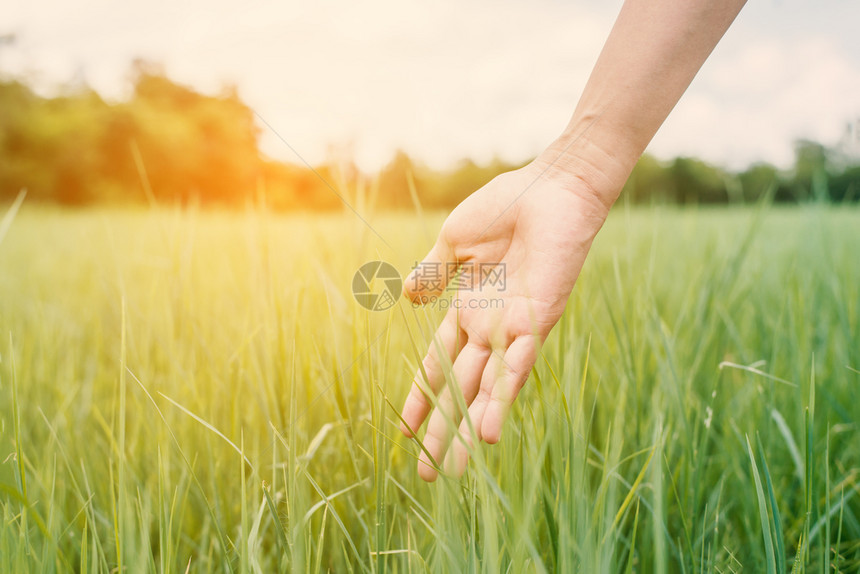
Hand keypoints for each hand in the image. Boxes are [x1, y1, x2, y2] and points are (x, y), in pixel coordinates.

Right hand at [399, 156, 613, 480]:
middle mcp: (489, 327)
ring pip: (486, 389)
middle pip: (458, 388)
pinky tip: (491, 432)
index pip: (437, 363)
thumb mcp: (455, 240)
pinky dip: (503, 398)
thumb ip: (432, 272)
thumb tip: (408, 296)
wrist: (551, 188)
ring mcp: (513, 329)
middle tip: (428, 474)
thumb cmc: (506, 206)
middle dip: (443, 429)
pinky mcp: (537, 322)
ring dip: (470, 428)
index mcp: (467, 309)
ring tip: (457, 468)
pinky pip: (517, 366)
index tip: (405, 431)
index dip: (421, 396)